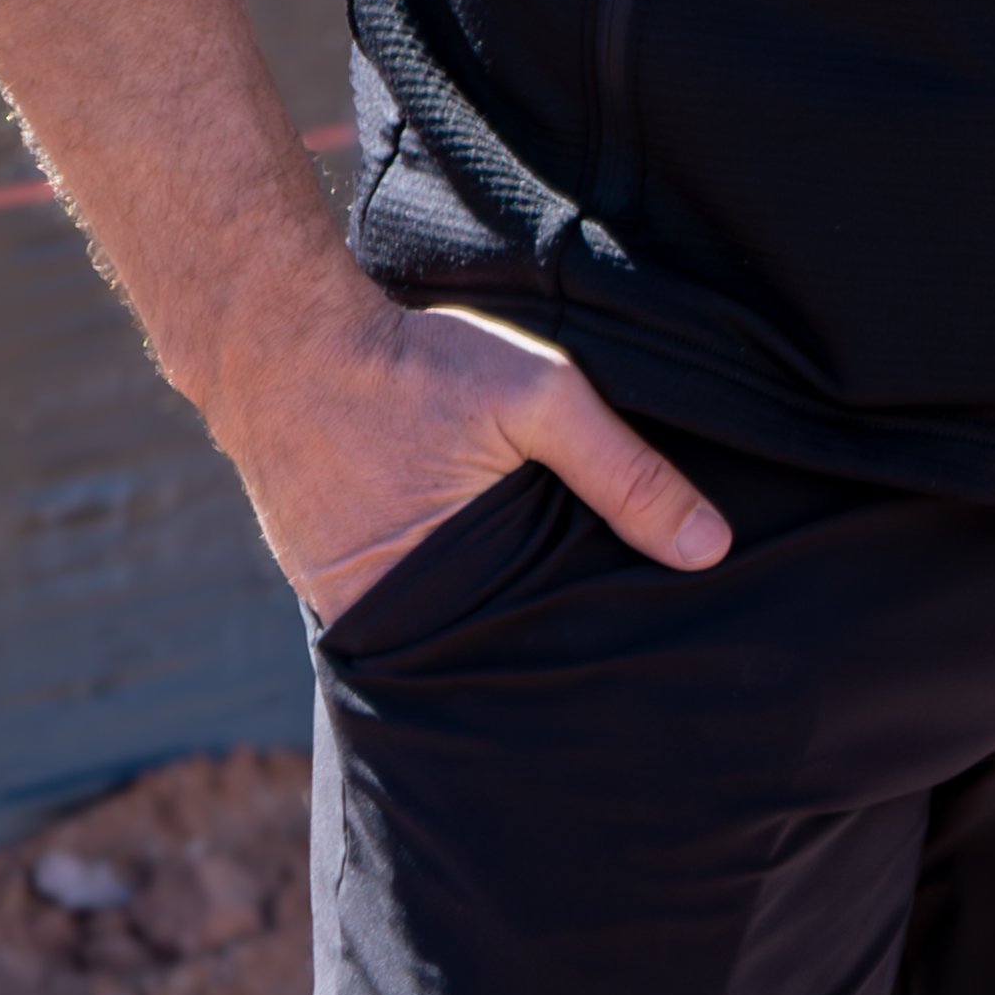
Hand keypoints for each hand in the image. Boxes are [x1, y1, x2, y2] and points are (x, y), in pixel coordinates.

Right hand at [214, 294, 723, 623]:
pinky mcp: (329, 583)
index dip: (586, 645)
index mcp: (436, 597)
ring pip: (449, 630)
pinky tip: (493, 571)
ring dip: (495, 617)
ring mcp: (351, 607)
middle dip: (544, 642)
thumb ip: (625, 471)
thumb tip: (711, 549)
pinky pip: (406, 606)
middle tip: (615, 641)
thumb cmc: (413, 367)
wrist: (283, 342)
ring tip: (558, 604)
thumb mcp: (539, 399)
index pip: (534, 652)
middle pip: (490, 649)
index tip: (640, 644)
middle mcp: (385, 621)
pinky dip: (448, 592)